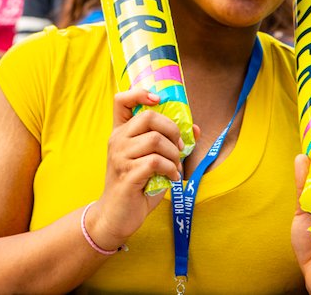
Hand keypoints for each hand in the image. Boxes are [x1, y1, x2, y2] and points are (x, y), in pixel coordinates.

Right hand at [86, 88, 187, 251]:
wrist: (116, 216)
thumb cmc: (136, 186)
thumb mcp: (151, 160)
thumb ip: (168, 143)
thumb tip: (195, 129)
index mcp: (120, 133)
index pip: (121, 100)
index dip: (140, 93)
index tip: (158, 100)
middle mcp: (117, 141)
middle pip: (148, 117)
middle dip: (172, 129)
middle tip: (179, 146)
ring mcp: (120, 158)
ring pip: (156, 141)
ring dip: (174, 154)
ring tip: (175, 167)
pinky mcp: (128, 175)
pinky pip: (157, 162)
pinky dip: (171, 169)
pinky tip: (172, 178)